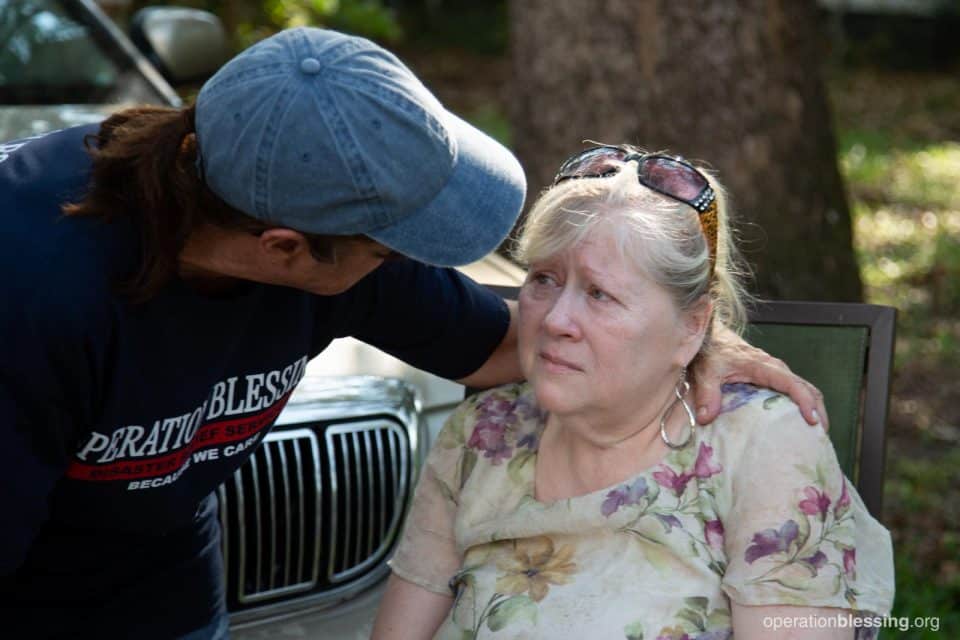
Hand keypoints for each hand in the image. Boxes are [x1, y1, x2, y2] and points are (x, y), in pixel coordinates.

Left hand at [691, 325, 827, 428]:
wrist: (711, 336)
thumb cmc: (711, 352)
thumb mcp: (706, 372)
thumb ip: (707, 393)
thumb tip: (707, 418)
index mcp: (763, 366)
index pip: (793, 384)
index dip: (805, 401)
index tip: (812, 421)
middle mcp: (775, 369)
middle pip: (808, 388)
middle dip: (818, 411)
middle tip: (820, 437)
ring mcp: (776, 372)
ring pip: (805, 389)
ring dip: (814, 409)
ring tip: (815, 435)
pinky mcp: (773, 377)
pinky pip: (795, 390)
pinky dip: (803, 405)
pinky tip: (799, 424)